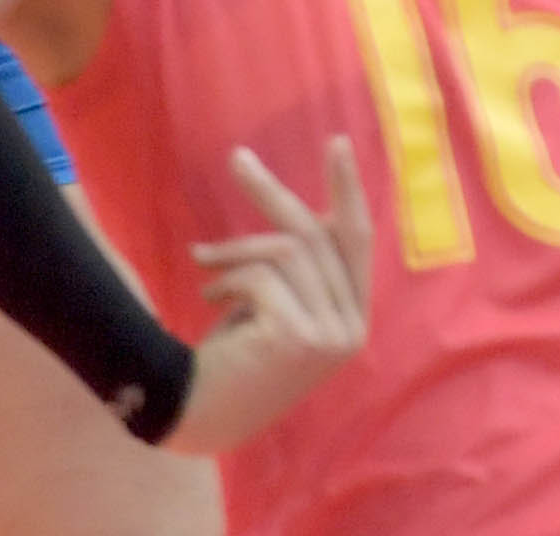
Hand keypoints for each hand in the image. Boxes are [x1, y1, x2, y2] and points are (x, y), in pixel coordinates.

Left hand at [165, 139, 373, 459]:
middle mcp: (351, 327)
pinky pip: (262, 277)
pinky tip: (209, 297)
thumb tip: (311, 215)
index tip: (338, 142)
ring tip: (202, 258)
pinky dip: (228, 278)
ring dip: (235, 248)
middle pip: (315, 235)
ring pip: (286, 251)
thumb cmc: (239, 358)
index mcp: (354, 317)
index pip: (358, 239)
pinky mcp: (299, 338)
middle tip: (238, 159)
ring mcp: (330, 336)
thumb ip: (304, 271)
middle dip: (271, 193)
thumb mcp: (280, 306)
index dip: (348, 189)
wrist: (201, 417)